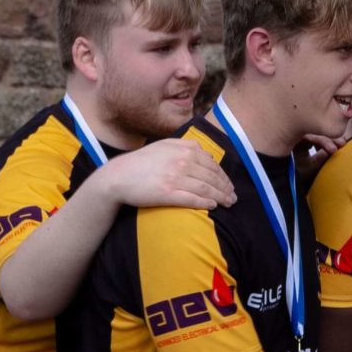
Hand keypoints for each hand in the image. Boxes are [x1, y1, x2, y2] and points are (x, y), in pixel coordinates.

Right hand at [93, 137, 235, 210]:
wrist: (118, 176)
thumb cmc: (141, 162)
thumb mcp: (164, 146)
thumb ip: (186, 146)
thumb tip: (207, 154)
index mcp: (183, 150)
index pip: (212, 165)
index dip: (224, 177)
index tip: (230, 185)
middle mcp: (182, 162)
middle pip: (212, 177)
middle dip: (226, 188)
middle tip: (233, 197)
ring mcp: (175, 178)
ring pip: (206, 188)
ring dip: (221, 197)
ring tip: (228, 203)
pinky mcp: (168, 193)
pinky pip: (193, 199)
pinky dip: (206, 203)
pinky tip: (213, 206)